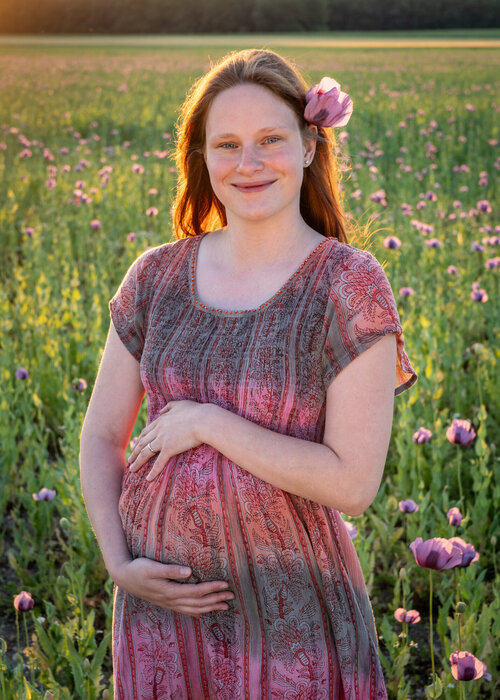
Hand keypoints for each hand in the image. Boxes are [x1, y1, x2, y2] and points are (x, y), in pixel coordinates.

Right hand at [111, 557, 234, 616]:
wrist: (124, 577)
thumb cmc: (138, 569)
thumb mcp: (153, 567)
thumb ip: (171, 570)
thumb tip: (189, 572)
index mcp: (171, 591)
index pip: (196, 592)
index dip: (212, 589)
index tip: (226, 585)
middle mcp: (171, 600)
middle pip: (198, 603)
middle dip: (216, 600)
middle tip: (232, 597)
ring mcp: (168, 603)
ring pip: (193, 609)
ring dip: (210, 608)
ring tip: (224, 607)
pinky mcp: (166, 602)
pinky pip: (185, 610)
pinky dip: (197, 613)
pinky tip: (203, 613)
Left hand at [128, 400, 206, 479]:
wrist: (204, 420)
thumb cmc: (196, 412)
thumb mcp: (181, 404)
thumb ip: (169, 406)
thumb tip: (161, 410)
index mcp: (162, 420)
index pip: (147, 431)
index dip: (140, 439)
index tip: (136, 445)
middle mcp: (159, 430)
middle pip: (142, 442)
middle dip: (135, 452)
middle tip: (130, 459)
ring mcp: (162, 440)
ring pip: (145, 452)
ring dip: (137, 462)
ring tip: (132, 469)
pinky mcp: (169, 449)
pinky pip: (158, 463)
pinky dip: (153, 472)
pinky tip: (148, 479)